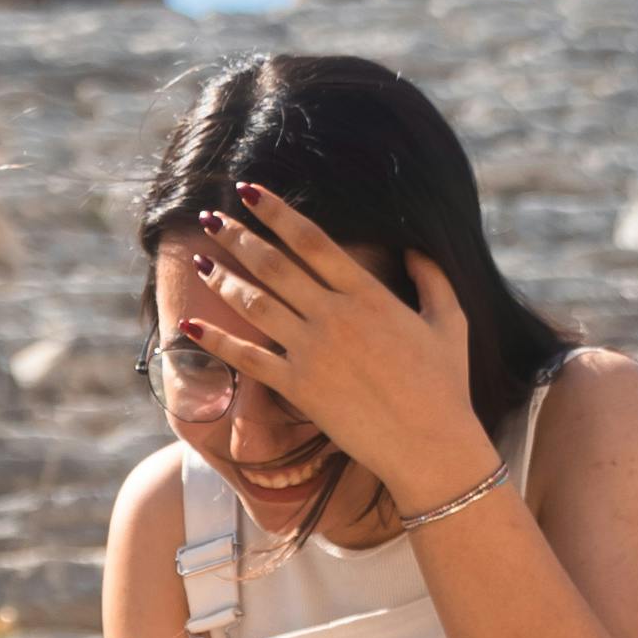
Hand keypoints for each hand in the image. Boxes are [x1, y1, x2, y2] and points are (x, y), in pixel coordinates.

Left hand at [177, 194, 493, 520]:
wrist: (429, 444)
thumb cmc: (445, 385)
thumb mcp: (450, 321)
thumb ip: (433, 278)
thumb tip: (415, 249)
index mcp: (369, 294)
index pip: (311, 239)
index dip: (276, 212)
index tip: (251, 192)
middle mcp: (334, 316)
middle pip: (274, 265)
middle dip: (238, 238)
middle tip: (211, 219)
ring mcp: (313, 352)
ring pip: (255, 305)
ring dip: (222, 280)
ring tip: (198, 262)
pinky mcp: (299, 389)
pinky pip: (247, 359)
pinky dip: (215, 341)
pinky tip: (187, 326)